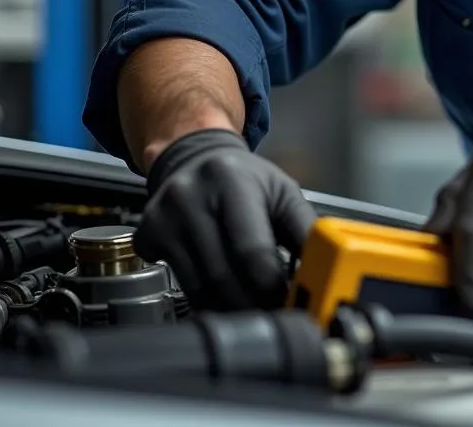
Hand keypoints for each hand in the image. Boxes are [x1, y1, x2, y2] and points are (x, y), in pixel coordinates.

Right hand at [134, 128, 316, 310]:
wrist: (193, 158)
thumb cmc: (244, 177)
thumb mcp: (282, 191)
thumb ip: (304, 228)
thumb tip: (324, 268)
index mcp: (231, 180)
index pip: (251, 249)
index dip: (271, 286)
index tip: (288, 302)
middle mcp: (191, 197)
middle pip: (223, 275)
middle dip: (253, 304)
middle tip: (273, 315)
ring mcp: (164, 218)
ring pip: (199, 288)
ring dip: (231, 308)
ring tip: (254, 310)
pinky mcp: (147, 237)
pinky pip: (179, 285)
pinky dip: (205, 299)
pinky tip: (224, 295)